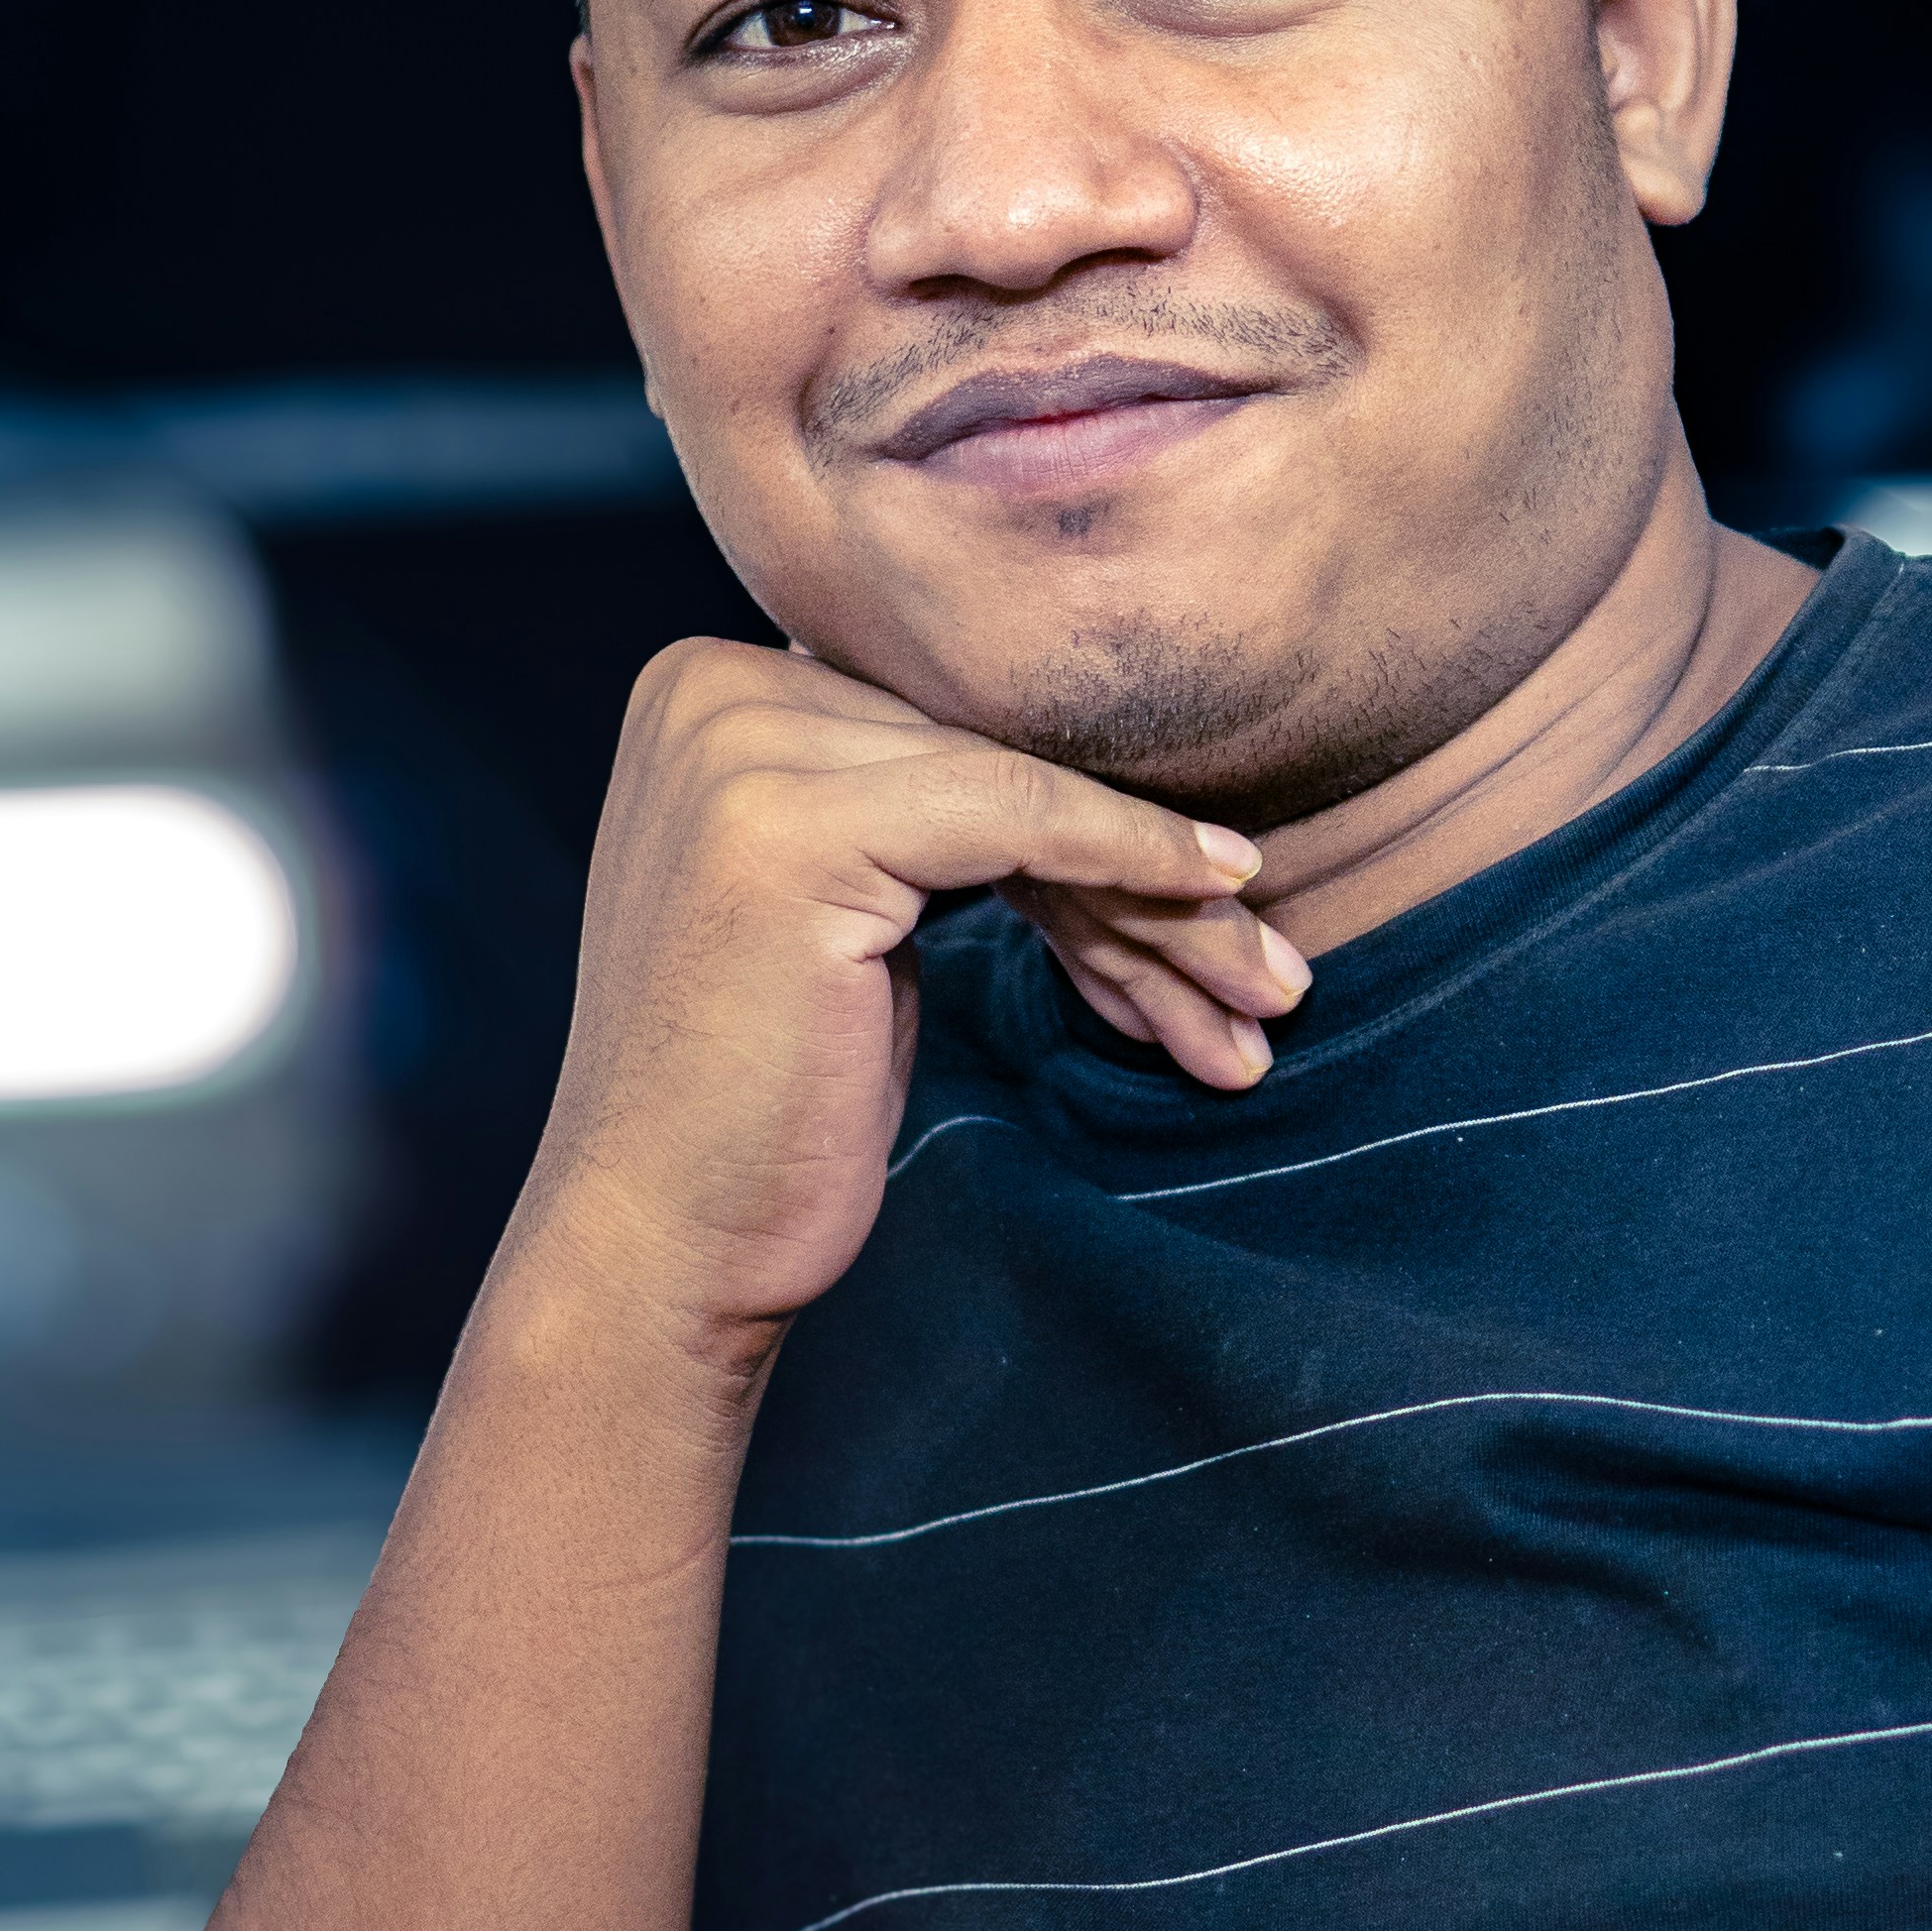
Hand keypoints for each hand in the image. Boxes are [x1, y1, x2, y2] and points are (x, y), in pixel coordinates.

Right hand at [515, 637, 1304, 1364]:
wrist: (658, 1243)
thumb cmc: (766, 1103)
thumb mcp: (846, 916)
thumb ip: (916, 810)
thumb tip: (1083, 754)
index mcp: (707, 687)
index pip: (950, 738)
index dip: (1097, 831)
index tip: (1224, 908)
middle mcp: (707, 688)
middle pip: (992, 763)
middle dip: (1142, 880)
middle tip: (1271, 973)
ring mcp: (735, 745)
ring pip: (1023, 792)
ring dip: (1166, 902)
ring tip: (1273, 989)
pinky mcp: (787, 819)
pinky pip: (1018, 814)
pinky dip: (1132, 857)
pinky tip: (1224, 887)